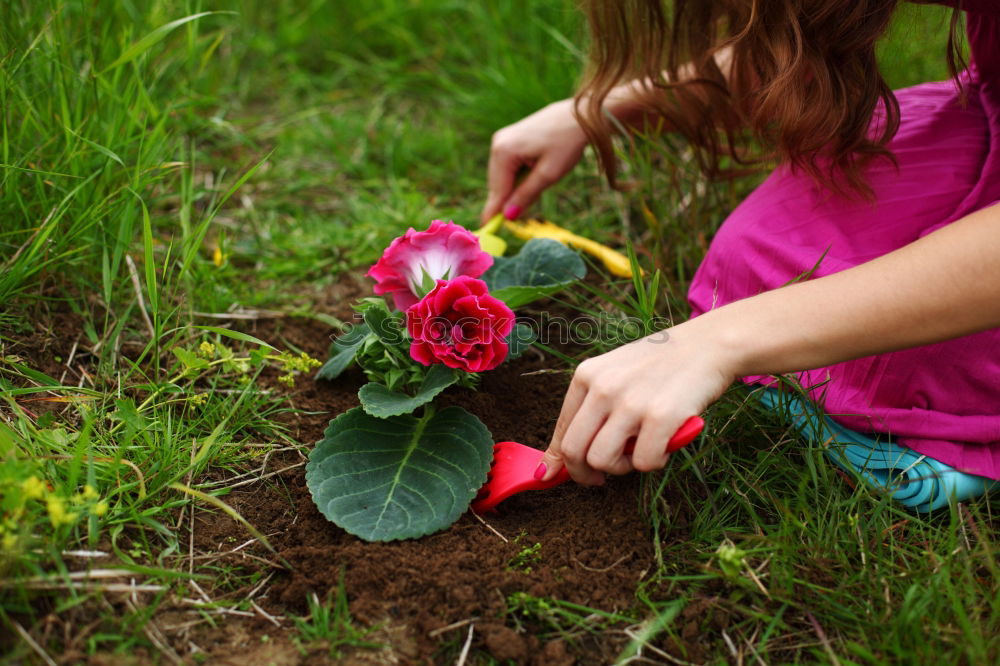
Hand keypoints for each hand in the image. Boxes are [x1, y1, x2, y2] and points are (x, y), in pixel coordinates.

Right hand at [481, 98, 587, 224]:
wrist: (580, 115)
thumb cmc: (567, 143)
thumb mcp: (549, 174)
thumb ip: (526, 195)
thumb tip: (508, 216)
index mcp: (504, 151)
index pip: (497, 190)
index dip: (495, 213)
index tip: (486, 232)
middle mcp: (497, 143)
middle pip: (497, 184)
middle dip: (508, 200)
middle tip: (517, 217)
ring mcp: (502, 139)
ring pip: (503, 176)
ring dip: (515, 188)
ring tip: (538, 183)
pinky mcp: (509, 138)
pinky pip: (508, 166)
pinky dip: (518, 177)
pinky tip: (534, 174)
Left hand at [536, 318, 738, 484]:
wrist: (707, 344)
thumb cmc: (660, 365)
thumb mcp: (614, 376)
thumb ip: (588, 412)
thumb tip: (551, 468)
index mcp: (586, 375)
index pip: (561, 431)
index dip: (561, 462)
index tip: (568, 476)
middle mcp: (603, 387)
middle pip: (573, 451)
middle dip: (585, 474)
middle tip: (603, 478)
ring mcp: (630, 402)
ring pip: (602, 461)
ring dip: (622, 467)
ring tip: (640, 452)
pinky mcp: (660, 416)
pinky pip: (643, 463)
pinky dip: (655, 462)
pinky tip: (665, 445)